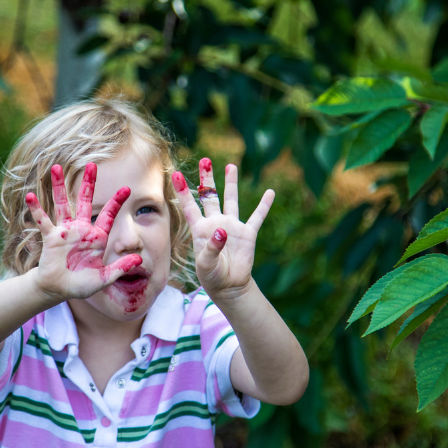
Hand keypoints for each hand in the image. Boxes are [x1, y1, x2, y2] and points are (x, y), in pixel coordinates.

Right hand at [26, 163, 141, 300]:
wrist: (59, 290)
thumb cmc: (82, 284)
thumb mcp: (104, 278)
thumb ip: (120, 268)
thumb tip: (139, 260)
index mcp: (97, 237)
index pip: (108, 215)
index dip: (117, 202)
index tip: (126, 189)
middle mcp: (81, 229)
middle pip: (85, 200)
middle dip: (88, 183)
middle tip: (92, 165)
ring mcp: (65, 231)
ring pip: (62, 204)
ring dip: (58, 187)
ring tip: (56, 167)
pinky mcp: (50, 237)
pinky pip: (43, 221)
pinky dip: (37, 209)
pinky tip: (30, 196)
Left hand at [172, 159, 273, 298]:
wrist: (229, 287)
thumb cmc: (212, 276)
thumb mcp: (206, 265)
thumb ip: (212, 248)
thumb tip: (223, 231)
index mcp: (200, 229)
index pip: (190, 206)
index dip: (184, 191)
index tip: (177, 174)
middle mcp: (215, 223)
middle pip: (210, 196)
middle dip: (207, 179)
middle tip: (205, 160)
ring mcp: (232, 227)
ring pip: (231, 200)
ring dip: (230, 183)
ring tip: (230, 166)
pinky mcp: (247, 234)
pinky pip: (257, 217)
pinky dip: (264, 205)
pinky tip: (270, 192)